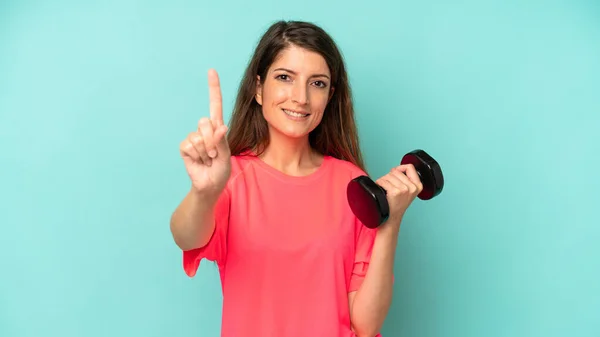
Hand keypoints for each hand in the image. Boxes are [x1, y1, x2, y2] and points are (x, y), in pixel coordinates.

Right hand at [179, 69, 230, 197]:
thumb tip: (220, 126)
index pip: (215, 104)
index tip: (211, 71)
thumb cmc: (221, 170)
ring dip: (205, 152)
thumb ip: (222, 141)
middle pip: (205, 122)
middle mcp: (205, 129)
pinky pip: (189, 145)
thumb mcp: (226, 155)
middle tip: (214, 155)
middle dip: (212, 141)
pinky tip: (198, 161)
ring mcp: (194, 137)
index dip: (213, 88)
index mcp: (218, 127)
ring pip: (198, 137)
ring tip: (207, 160)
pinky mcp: (184, 146)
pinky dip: (196, 155)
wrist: (210, 184)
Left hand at [375, 164, 423, 225]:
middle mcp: (412, 187)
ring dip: (383, 180)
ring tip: (385, 189)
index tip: (395, 173)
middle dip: (389, 176)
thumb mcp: (408, 191)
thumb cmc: (397, 203)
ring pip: (389, 175)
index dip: (400, 168)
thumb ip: (406, 179)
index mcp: (418, 186)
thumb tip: (396, 169)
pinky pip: (383, 181)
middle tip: (389, 187)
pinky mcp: (395, 192)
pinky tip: (381, 190)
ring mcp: (404, 190)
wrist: (391, 218)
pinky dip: (379, 183)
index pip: (410, 167)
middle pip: (396, 171)